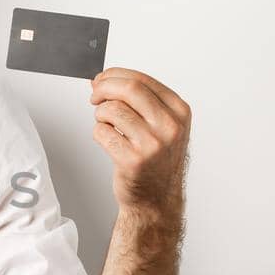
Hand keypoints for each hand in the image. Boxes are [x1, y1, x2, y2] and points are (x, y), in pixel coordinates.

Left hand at [89, 67, 190, 217]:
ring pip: (112, 110)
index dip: (114, 76)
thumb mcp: (161, 125)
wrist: (156, 199)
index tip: (101, 80)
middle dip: (104, 88)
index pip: (141, 80)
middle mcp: (170, 127)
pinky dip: (99, 133)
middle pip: (128, 89)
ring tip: (107, 125)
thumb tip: (104, 80)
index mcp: (179, 111)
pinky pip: (102, 133)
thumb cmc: (156, 159)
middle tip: (94, 96)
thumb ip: (138, 100)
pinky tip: (109, 141)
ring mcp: (153, 144)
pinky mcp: (133, 160)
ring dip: (100, 115)